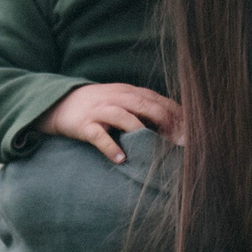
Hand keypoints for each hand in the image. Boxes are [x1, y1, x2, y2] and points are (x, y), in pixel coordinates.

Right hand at [36, 83, 183, 162]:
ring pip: (124, 117)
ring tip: (157, 149)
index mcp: (129, 92)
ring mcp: (100, 111)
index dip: (175, 113)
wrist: (60, 104)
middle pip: (145, 106)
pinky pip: (99, 136)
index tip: (191, 130)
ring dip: (142, 132)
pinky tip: (121, 159)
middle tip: (180, 141)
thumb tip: (174, 124)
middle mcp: (117, 98)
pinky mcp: (84, 125)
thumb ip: (144, 109)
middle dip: (166, 122)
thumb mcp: (122, 102)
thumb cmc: (99, 106)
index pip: (157, 99)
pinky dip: (111, 147)